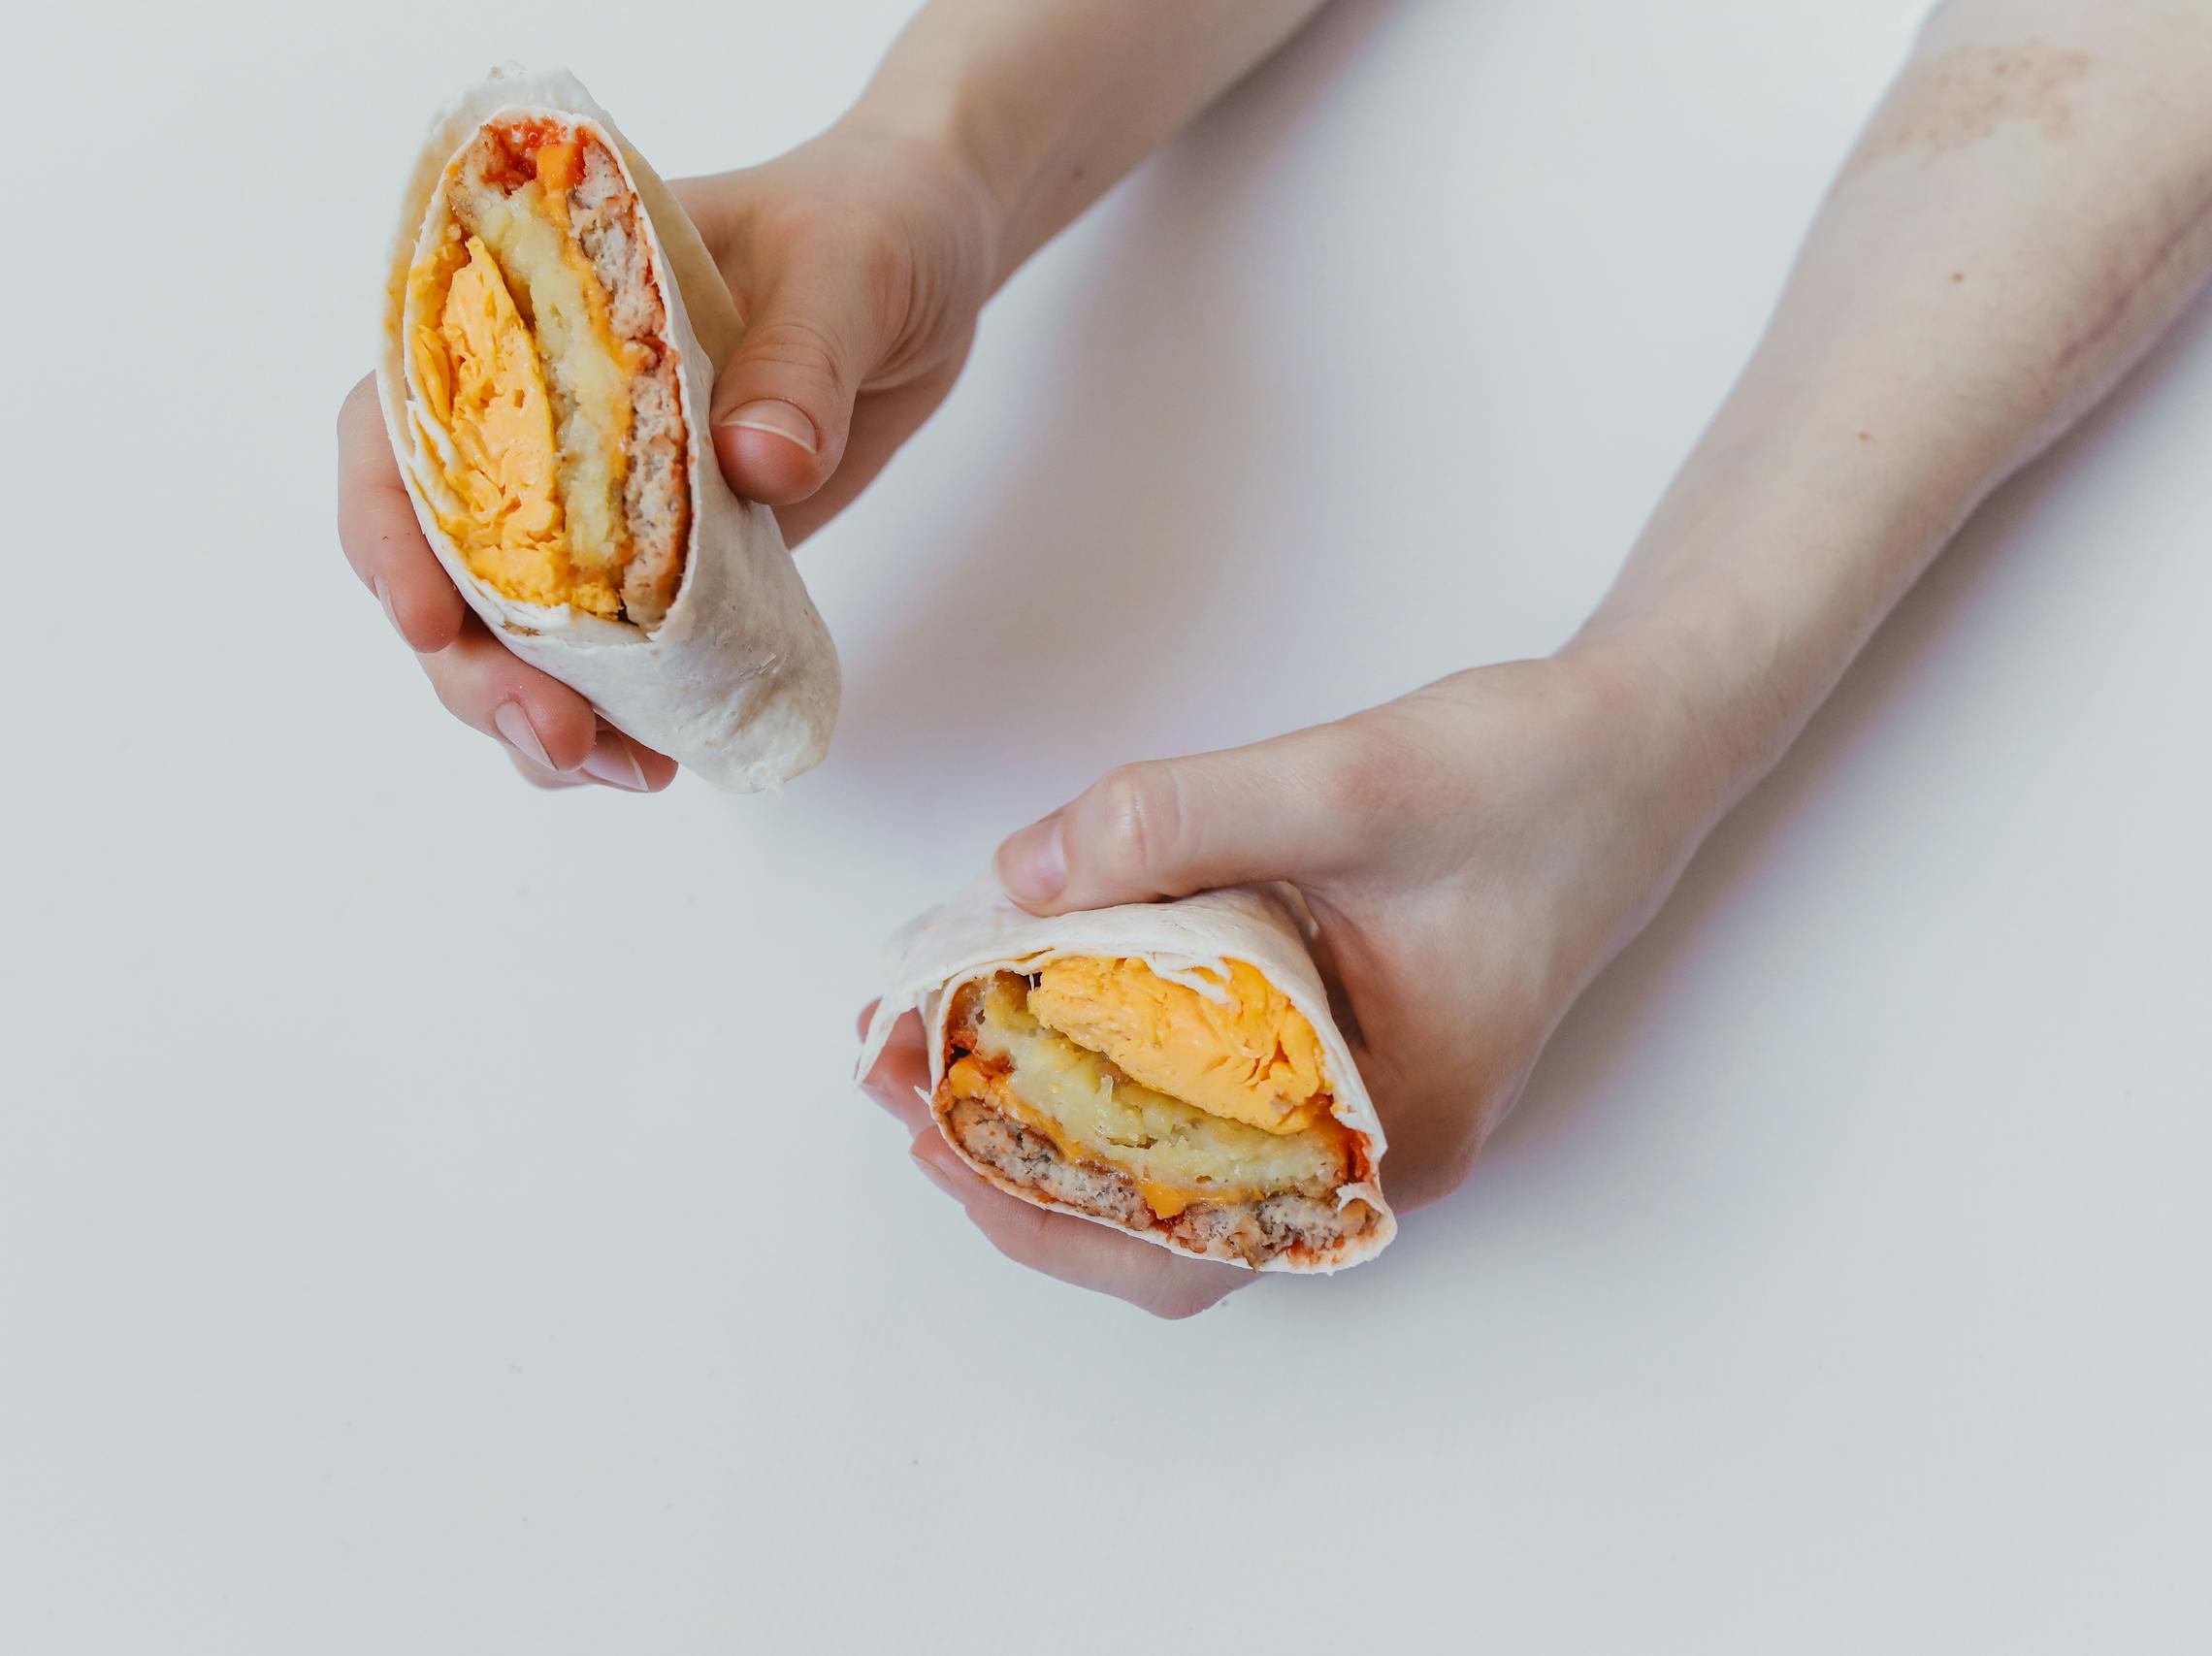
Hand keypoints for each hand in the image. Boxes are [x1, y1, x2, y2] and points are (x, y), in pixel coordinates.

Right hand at [335, 119, 994, 786]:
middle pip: (444, 554)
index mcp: (528, 307)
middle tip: (555, 735)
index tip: (430, 616)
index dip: (389, 519)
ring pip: (510, 626)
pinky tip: (654, 763)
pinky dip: (612, 719)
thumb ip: (803, 359)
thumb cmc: (873, 221)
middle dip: (475, 665)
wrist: (932, 258)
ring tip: (613, 772)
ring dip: (530, 715)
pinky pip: (607, 654)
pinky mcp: (665, 558)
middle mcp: (538, 410)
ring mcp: (596, 495)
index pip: (403, 410)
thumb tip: (761, 466)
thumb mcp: (849, 267)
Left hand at [858, 647, 1715, 1315]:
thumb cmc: (1534, 775)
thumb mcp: (1350, 784)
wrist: (1640, 738)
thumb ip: (1179, 823)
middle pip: (1160, 1216)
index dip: (1036, 1210)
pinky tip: (1041, 984)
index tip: (931, 1136)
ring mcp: (1356, 1093)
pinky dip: (1109, 1047)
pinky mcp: (1339, 1033)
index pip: (1183, 1247)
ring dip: (1050, 1103)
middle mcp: (1368, 1140)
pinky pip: (1204, 1080)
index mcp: (1385, 1128)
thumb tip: (1018, 875)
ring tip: (939, 1035)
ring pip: (1176, 1149)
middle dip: (1015, 1160)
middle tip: (896, 1075)